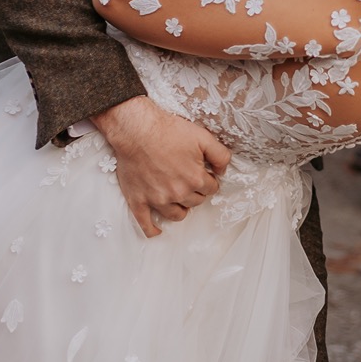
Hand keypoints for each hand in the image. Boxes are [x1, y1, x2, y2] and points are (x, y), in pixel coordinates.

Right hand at [92, 95, 230, 236]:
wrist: (136, 130)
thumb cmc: (168, 131)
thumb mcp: (202, 137)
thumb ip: (220, 155)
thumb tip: (223, 171)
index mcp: (194, 179)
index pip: (211, 189)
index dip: (209, 180)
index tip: (203, 173)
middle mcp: (177, 193)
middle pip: (195, 202)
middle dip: (196, 192)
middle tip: (189, 179)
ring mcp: (157, 200)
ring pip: (177, 215)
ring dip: (181, 208)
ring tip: (179, 197)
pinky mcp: (138, 201)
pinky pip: (146, 224)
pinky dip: (152, 230)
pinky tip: (157, 231)